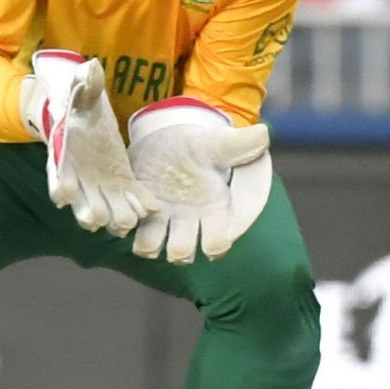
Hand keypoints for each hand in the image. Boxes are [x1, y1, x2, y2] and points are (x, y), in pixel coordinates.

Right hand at [20, 50, 155, 236]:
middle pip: (80, 204)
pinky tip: (151, 207)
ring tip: (126, 221)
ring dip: (115, 217)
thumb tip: (90, 68)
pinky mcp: (122, 185)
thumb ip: (85, 84)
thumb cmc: (79, 106)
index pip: (57, 177)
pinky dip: (140, 205)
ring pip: (105, 210)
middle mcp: (79, 179)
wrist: (88, 117)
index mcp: (64, 158)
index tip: (65, 194)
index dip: (60, 186)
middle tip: (97, 217)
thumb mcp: (82, 92)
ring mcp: (100, 186)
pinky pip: (131, 201)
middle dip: (88, 212)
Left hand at [126, 98, 271, 263]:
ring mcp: (163, 219)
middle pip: (182, 253)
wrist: (172, 139)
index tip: (205, 227)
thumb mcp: (218, 143)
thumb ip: (240, 144)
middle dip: (177, 249)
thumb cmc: (202, 146)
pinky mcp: (139, 211)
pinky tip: (129, 206)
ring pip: (152, 249)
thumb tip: (264, 135)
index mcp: (214, 210)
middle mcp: (189, 221)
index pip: (217, 243)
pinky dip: (125, 224)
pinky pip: (128, 229)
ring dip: (147, 243)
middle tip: (171, 231)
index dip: (213, 244)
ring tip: (145, 219)